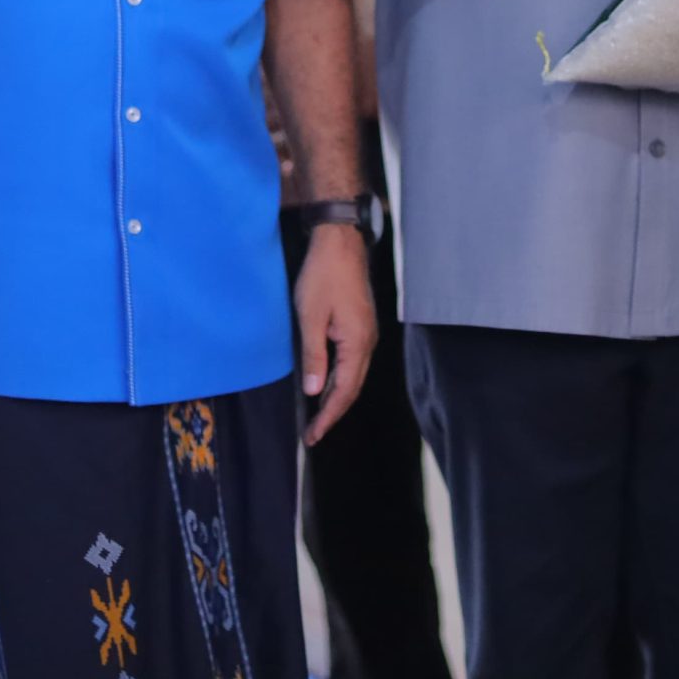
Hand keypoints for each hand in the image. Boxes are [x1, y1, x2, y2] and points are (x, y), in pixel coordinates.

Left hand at [293, 224, 375, 446]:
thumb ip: (314, 355)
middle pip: (352, 388)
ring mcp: (366, 333)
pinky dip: (339, 378)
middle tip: (313, 433)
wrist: (340, 242)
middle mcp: (367, 342)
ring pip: (353, 375)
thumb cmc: (323, 275)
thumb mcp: (311, 316)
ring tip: (317, 416)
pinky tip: (326, 383)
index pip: (343, 391)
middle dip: (333, 413)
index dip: (328, 416)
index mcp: (357, 343)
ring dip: (336, 397)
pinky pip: (352, 361)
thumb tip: (314, 391)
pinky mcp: (361, 325)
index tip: (313, 436)